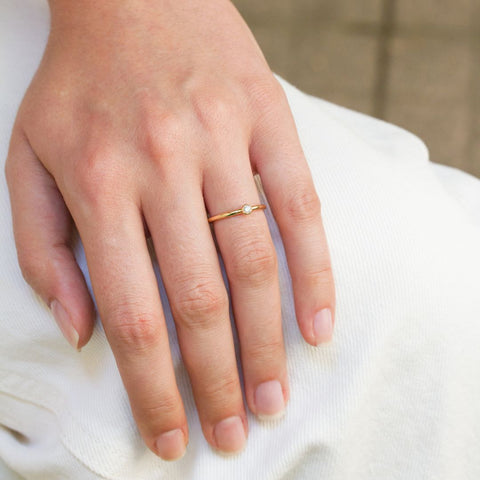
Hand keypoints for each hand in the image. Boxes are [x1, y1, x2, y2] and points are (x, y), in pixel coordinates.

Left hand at [5, 0, 334, 459]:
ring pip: (254, 264)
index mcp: (100, 183)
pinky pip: (300, 206)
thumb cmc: (80, 84)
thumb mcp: (29, 158)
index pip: (132, 315)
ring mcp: (223, 143)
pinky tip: (318, 324)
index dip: (152, 388)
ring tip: (273, 397)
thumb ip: (44, 251)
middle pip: (199, 301)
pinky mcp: (268, 122)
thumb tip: (82, 332)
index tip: (170, 436)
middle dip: (216, 381)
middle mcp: (164, 169)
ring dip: (266, 343)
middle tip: (234, 432)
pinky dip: (315, 270)